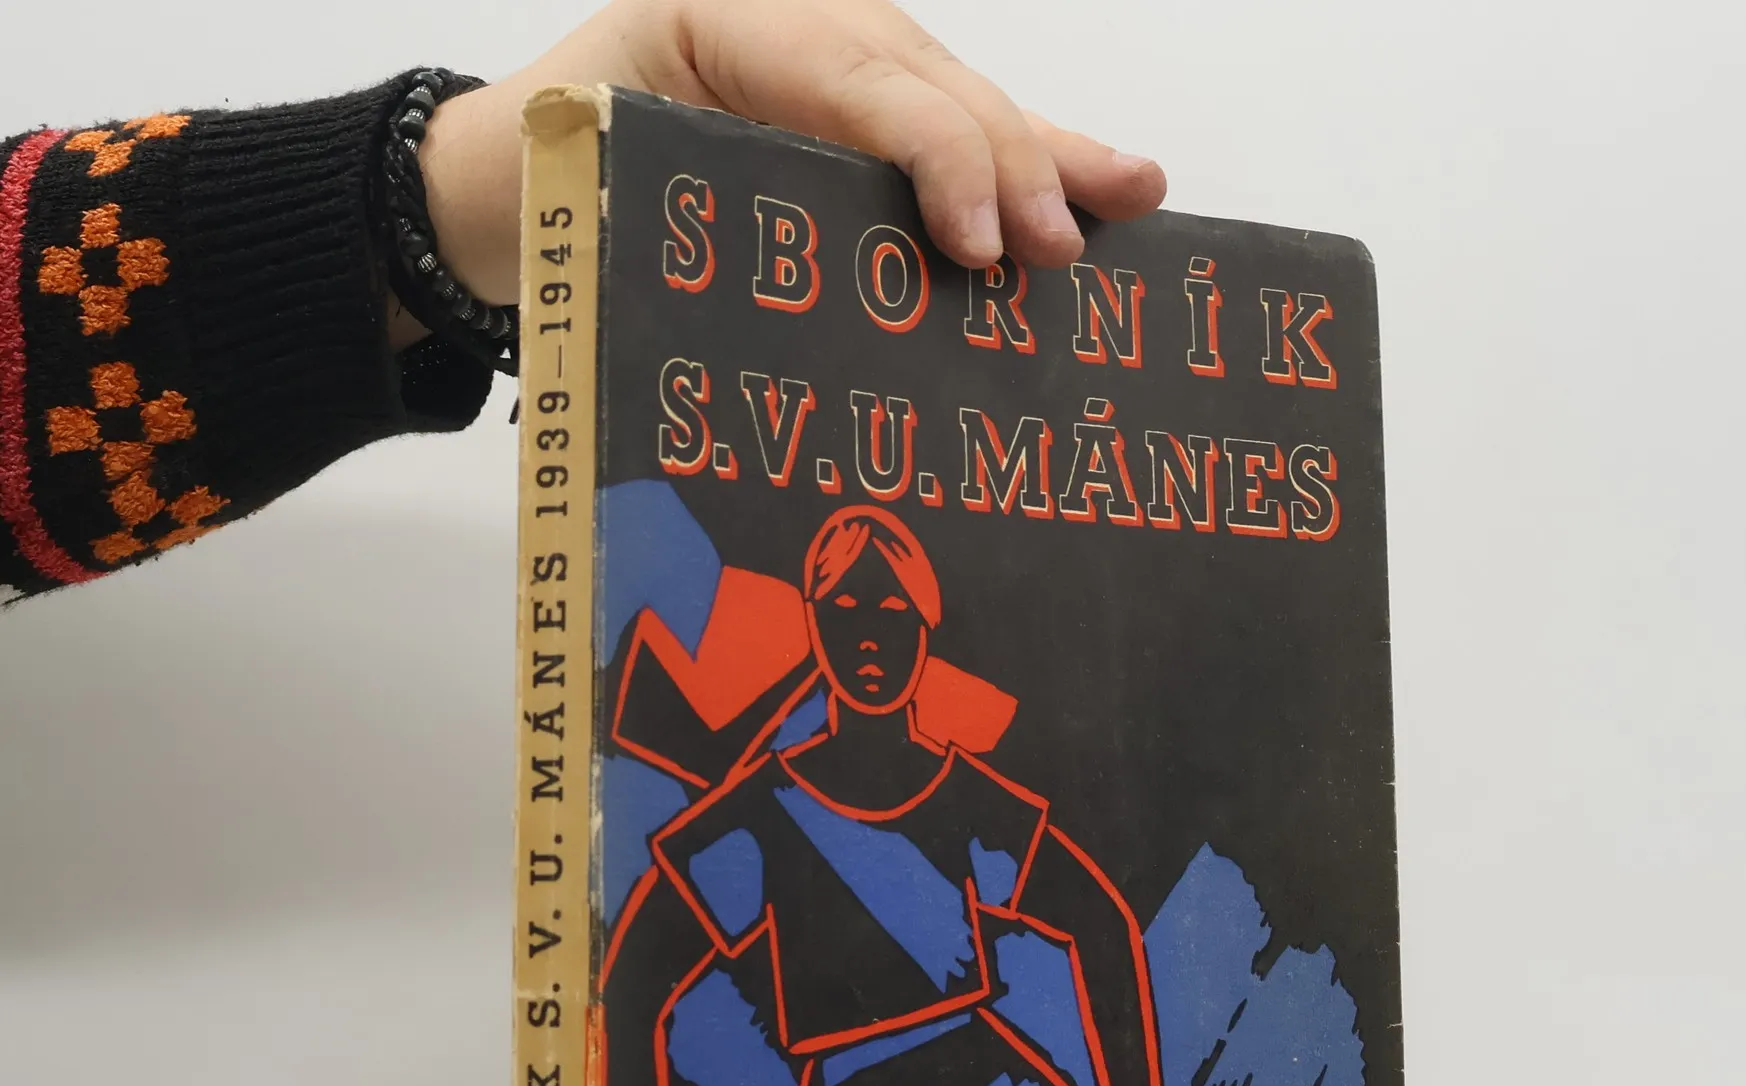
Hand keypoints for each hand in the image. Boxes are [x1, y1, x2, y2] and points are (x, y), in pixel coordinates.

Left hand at [416, 0, 1167, 311]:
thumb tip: (823, 291)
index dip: (937, 155)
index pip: (862, 80)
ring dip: (1050, 159)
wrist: (503, 173)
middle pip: (932, 86)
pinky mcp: (853, 116)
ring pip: (961, 102)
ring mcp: (838, 63)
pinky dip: (1027, 165)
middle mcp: (801, 26)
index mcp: (731, 20)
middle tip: (1058, 251)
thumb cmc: (542, 181)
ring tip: (1135, 195)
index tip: (978, 240)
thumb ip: (699, 203)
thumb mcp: (595, 177)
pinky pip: (949, 134)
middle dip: (1009, 166)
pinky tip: (1109, 183)